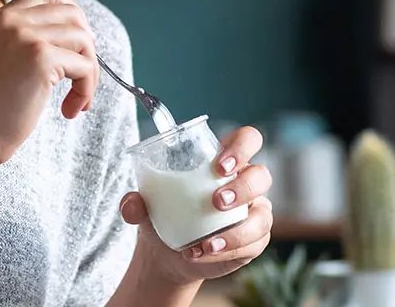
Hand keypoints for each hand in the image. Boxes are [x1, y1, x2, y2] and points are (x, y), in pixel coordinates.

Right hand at [0, 0, 97, 169]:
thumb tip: (81, 36)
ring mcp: (25, 36)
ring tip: (75, 100)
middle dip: (86, 46)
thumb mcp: (0, 61)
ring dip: (89, 72)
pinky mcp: (41, 58)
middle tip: (80, 77)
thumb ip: (27, 41)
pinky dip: (86, 90)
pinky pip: (86, 66)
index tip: (73, 46)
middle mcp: (9, 20)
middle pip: (72, 13)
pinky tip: (70, 110)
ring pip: (84, 39)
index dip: (70, 14)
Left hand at [120, 126, 273, 283]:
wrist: (167, 255)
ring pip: (262, 217)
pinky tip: (204, 252)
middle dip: (242, 188)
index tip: (220, 165)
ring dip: (236, 230)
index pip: (247, 139)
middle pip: (262, 175)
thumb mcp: (147, 206)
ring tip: (206, 242)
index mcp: (224, 162)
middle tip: (216, 201)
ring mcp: (254, 213)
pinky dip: (228, 250)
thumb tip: (131, 203)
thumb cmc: (164, 217)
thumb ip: (135, 202)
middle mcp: (245, 184)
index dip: (241, 147)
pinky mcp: (254, 240)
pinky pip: (253, 244)